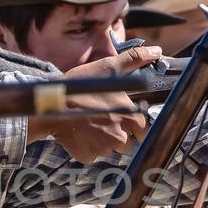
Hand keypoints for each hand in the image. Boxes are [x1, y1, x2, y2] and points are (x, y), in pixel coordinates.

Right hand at [32, 46, 162, 161]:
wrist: (52, 103)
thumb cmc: (82, 85)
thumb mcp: (109, 68)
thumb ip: (135, 60)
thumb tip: (156, 51)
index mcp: (132, 118)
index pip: (142, 128)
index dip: (132, 122)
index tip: (119, 115)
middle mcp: (122, 137)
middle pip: (128, 142)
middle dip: (119, 133)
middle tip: (102, 119)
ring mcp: (104, 149)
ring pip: (110, 149)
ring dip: (103, 141)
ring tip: (90, 125)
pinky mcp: (88, 156)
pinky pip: (93, 155)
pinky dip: (88, 147)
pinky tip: (80, 133)